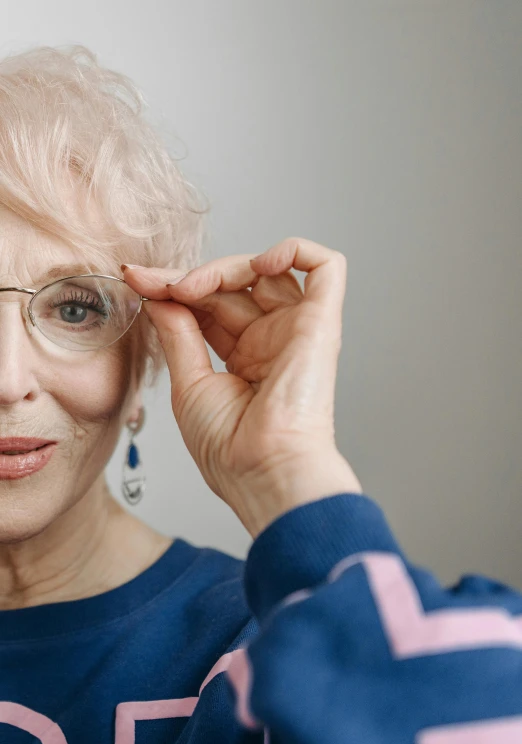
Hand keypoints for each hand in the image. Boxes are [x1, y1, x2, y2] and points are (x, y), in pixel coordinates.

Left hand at [122, 237, 361, 536]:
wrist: (263, 472)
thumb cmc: (231, 447)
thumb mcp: (189, 383)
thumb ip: (179, 333)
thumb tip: (159, 296)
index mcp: (245, 357)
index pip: (210, 305)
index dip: (174, 288)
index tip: (138, 280)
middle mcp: (272, 340)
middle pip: (233, 285)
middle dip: (188, 276)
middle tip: (153, 282)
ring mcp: (297, 329)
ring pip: (268, 271)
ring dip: (224, 267)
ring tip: (191, 287)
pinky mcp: (322, 323)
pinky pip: (326, 268)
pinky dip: (296, 251)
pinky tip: (259, 263)